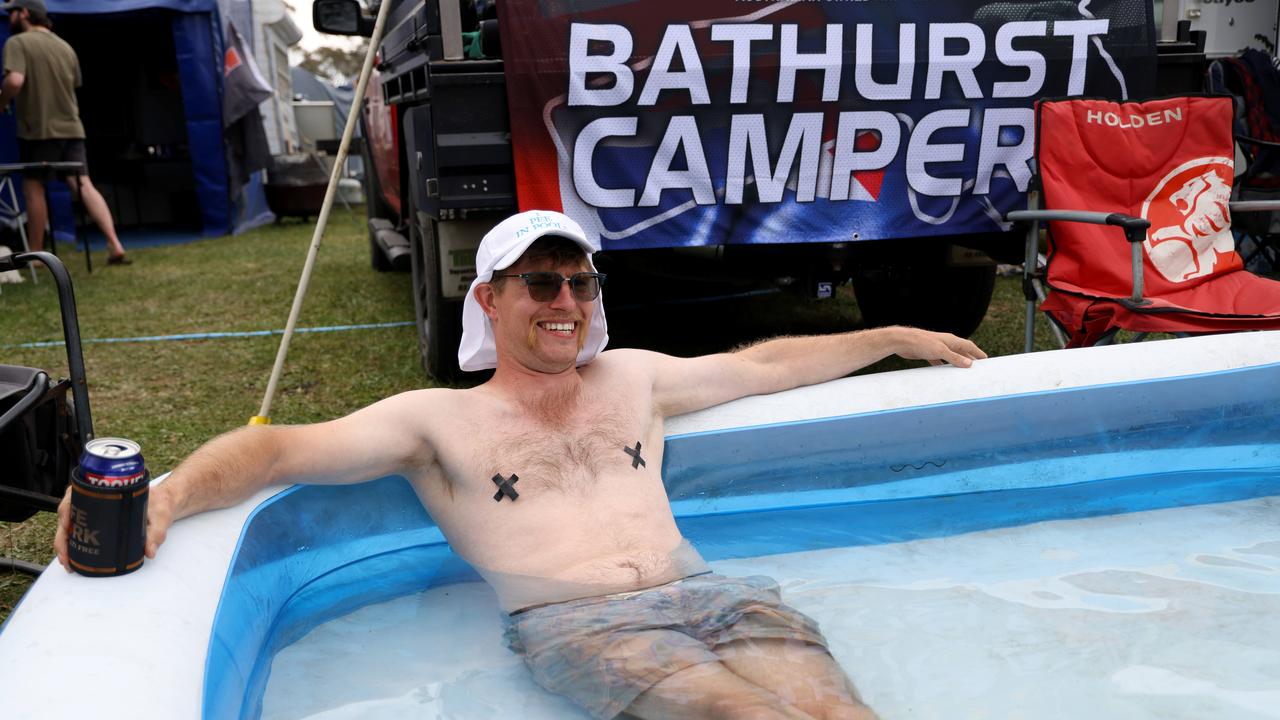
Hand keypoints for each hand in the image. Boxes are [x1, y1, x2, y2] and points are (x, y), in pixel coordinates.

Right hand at [53, 481, 177, 571]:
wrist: (165, 502)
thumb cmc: (160, 502)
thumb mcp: (161, 515)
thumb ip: (157, 532)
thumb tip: (149, 551)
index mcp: (105, 487)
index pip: (75, 494)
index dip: (65, 511)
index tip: (66, 528)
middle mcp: (96, 496)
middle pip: (67, 512)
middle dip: (61, 536)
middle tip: (66, 556)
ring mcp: (94, 508)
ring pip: (68, 522)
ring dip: (63, 541)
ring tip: (67, 561)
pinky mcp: (98, 518)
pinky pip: (77, 527)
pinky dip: (71, 542)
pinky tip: (72, 556)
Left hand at [891, 327, 986, 367]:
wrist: (903, 341)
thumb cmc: (921, 342)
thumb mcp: (940, 351)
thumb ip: (954, 357)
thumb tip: (969, 363)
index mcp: (951, 340)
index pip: (968, 345)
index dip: (977, 352)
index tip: (986, 359)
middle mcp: (945, 343)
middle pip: (961, 351)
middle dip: (970, 358)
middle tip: (978, 366)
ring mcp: (937, 348)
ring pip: (951, 356)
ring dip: (957, 362)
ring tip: (964, 370)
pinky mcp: (928, 353)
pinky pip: (939, 361)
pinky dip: (944, 366)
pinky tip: (945, 372)